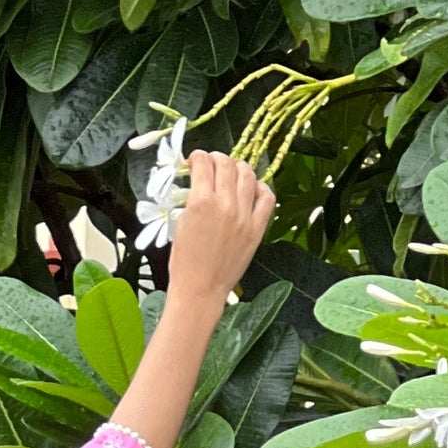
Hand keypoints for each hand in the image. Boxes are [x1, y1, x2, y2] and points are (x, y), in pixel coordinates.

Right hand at [167, 151, 275, 316]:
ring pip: (248, 175)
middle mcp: (225, 205)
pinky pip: (267, 198)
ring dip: (239, 167)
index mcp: (201, 203)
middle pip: (227, 165)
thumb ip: (192, 200)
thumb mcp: (180, 226)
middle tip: (213, 162)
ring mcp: (244, 216)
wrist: (200, 291)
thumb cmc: (184, 263)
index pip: (204, 165)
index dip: (199, 157)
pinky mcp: (257, 229)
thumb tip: (199, 184)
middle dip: (217, 158)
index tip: (196, 159)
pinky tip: (254, 188)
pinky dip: (261, 187)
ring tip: (233, 171)